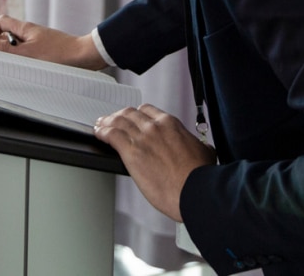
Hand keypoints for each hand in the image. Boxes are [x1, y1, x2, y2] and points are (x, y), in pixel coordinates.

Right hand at [0, 15, 105, 68]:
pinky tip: (23, 68)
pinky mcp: (46, 50)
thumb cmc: (59, 54)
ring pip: (18, 44)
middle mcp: (32, 32)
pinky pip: (28, 52)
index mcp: (26, 28)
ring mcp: (39, 41)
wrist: (84, 57)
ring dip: (10, 52)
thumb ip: (6, 49)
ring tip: (6, 63)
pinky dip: (21, 58)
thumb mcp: (27, 54)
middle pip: (8, 33)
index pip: (2, 23)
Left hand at [93, 105, 215, 221]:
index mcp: (170, 124)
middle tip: (111, 121)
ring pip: (118, 121)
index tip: (131, 119)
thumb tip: (203, 148)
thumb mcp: (205, 153)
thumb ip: (199, 145)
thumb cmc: (200, 177)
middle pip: (129, 114)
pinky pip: (111, 135)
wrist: (195, 191)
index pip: (146, 110)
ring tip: (100, 126)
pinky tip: (98, 134)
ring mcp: (142, 137)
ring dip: (106, 122)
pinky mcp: (131, 152)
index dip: (135, 115)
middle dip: (118, 116)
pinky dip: (102, 132)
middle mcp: (154, 127)